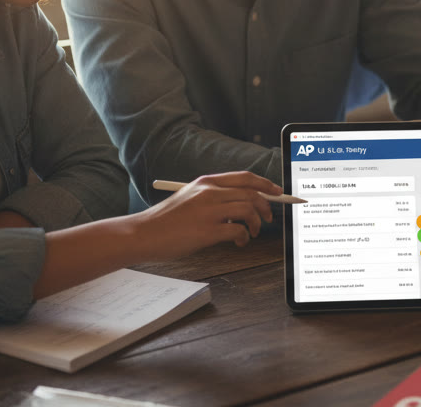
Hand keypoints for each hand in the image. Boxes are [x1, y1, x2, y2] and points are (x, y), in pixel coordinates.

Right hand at [133, 171, 279, 258]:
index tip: (277, 192)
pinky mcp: (207, 231)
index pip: (244, 177)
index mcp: (205, 182)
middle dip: (266, 205)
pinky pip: (238, 230)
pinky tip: (239, 242)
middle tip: (269, 218)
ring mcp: (208, 211)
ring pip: (249, 209)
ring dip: (256, 223)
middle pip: (251, 192)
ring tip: (251, 233)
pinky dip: (244, 237)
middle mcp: (209, 192)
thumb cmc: (165, 220)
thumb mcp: (189, 198)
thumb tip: (241, 203)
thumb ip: (212, 197)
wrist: (143, 233)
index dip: (265, 184)